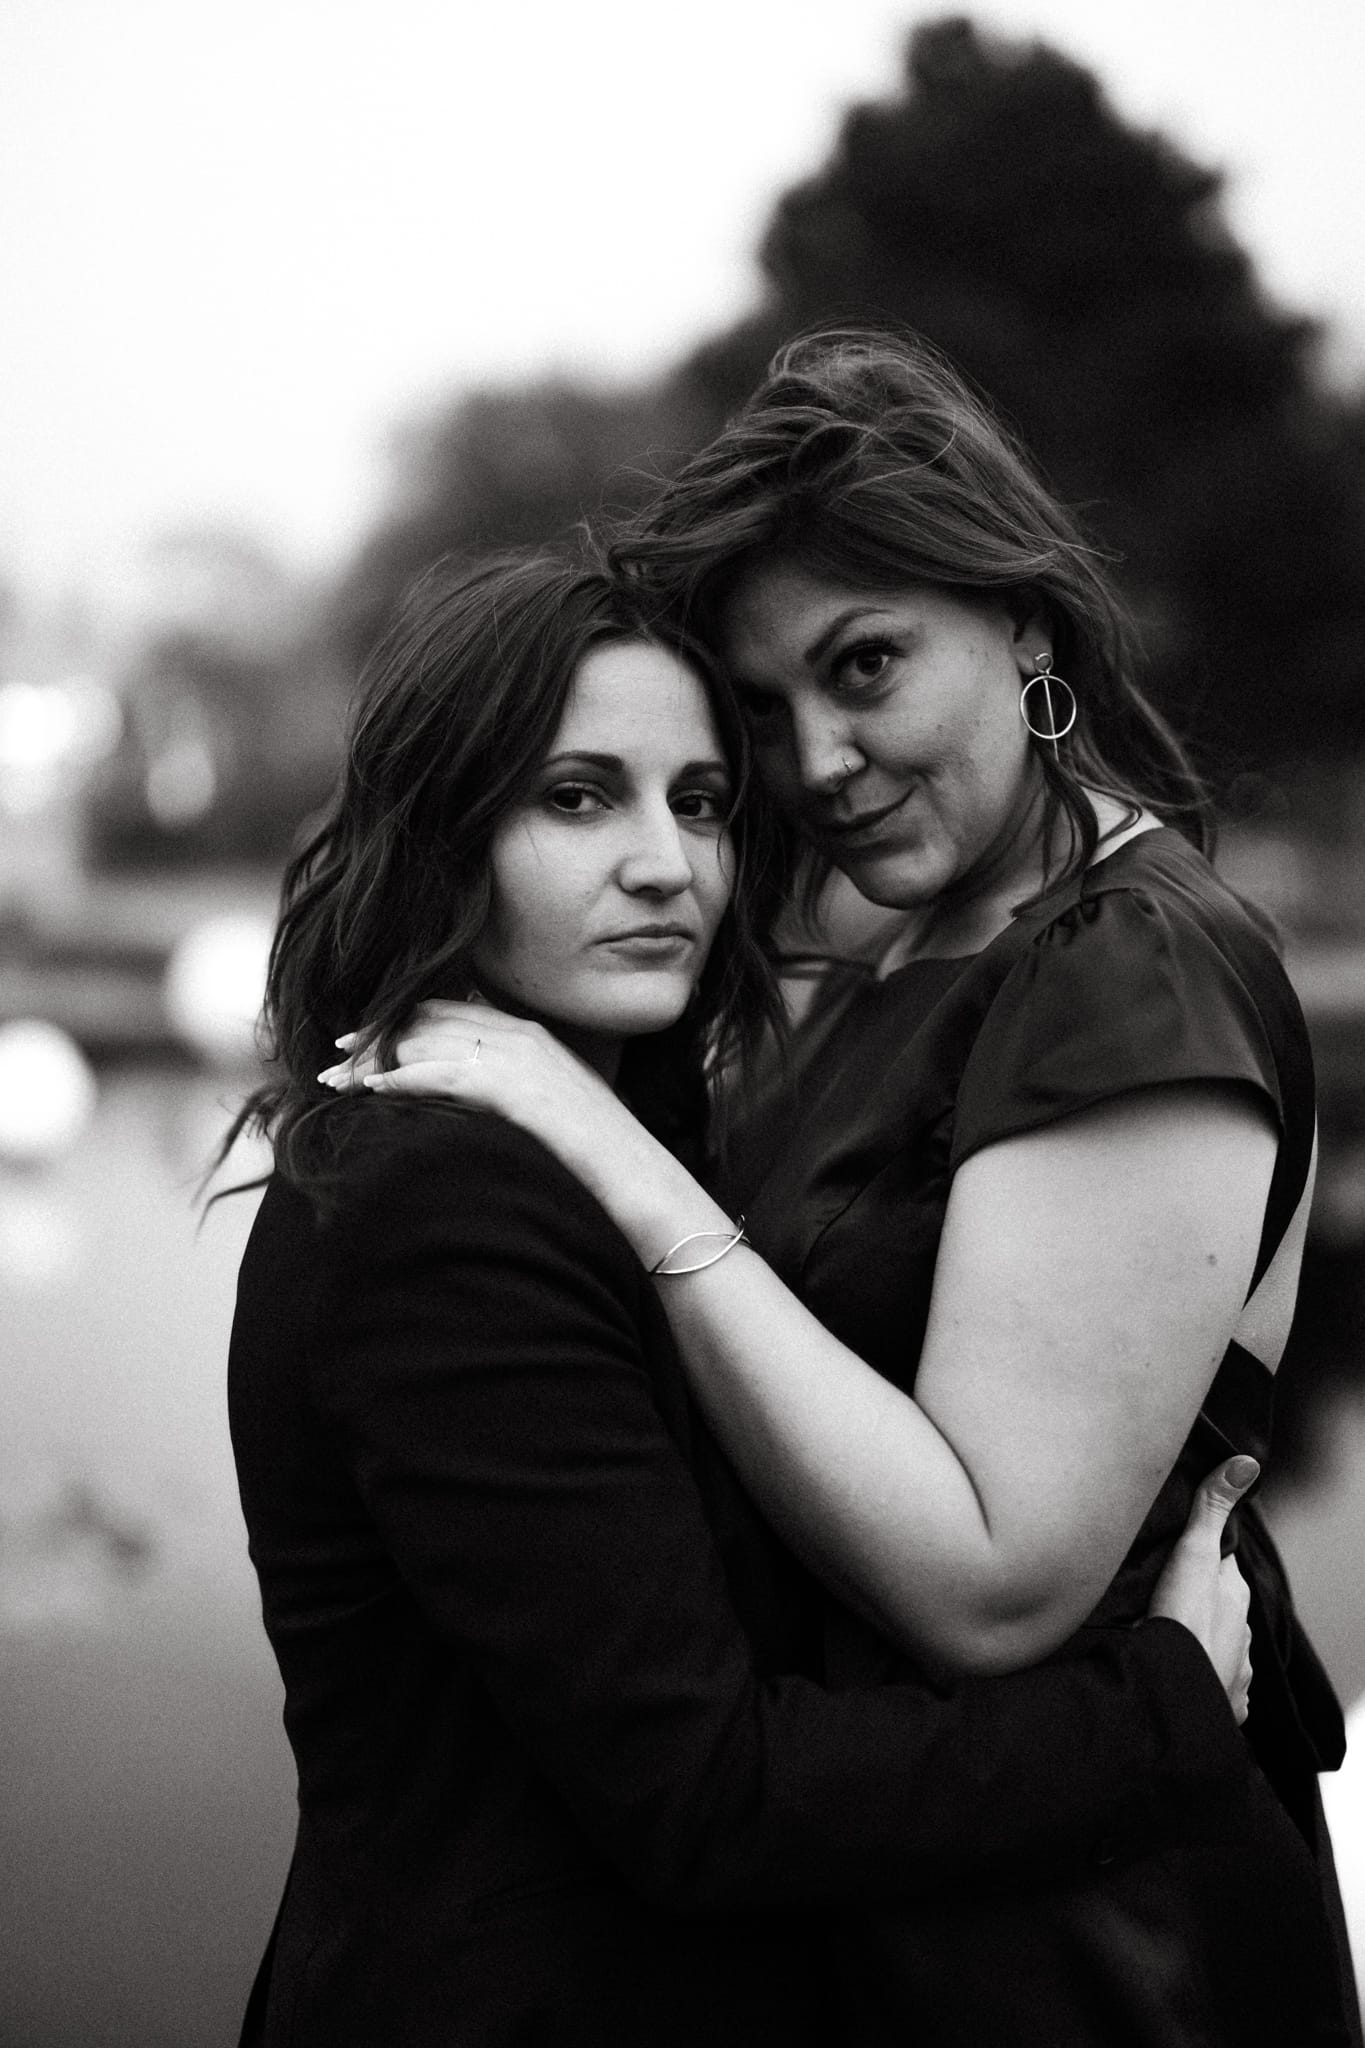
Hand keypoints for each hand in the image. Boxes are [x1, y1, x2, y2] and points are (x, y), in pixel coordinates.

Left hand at [320, 998, 612, 1149]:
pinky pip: (444, 1075)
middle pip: (430, 1020)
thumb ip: (519, 1090)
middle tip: (336, 1059)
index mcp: (532, 1034)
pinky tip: (371, 1091)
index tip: (364, 1041)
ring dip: (376, 1060)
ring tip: (337, 1080)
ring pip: (428, 1043)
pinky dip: (402, 1079)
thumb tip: (478, 1099)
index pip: (450, 1011)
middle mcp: (523, 1036)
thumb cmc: (602, 1158)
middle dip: (378, 1037)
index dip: (400, 1022)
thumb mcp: (559, 1108)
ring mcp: (522, 1060)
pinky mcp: (518, 1091)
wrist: (643, 1182)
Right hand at [1147, 1455, 1258, 1722]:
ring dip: (1197, 1640)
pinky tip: (1178, 1673)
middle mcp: (1242, 1633)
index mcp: (1234, 1594)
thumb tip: (1246, 1462)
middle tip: (1160, 1593)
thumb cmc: (1183, 1620)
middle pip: (1218, 1607)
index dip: (1199, 1556)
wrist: (1174, 1690)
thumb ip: (1211, 1509)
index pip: (1220, 1565)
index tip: (1174, 1551)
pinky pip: (1214, 1685)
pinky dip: (1201, 1678)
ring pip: (1218, 1647)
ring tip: (1162, 1633)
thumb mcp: (1194, 1553)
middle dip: (1195, 1600)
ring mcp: (1234, 1671)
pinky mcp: (1221, 1702)